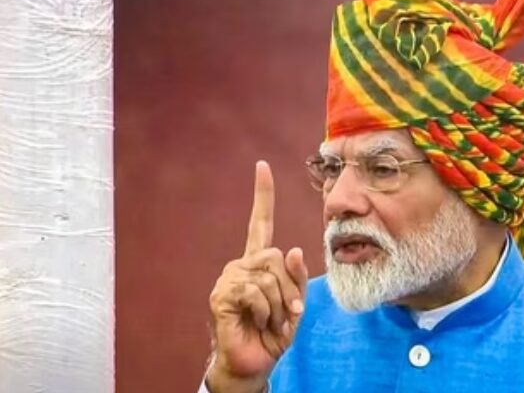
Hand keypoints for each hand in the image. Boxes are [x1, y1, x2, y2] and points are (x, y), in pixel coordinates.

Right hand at [206, 161, 308, 391]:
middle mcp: (242, 264)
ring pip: (268, 276)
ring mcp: (229, 278)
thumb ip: (297, 278)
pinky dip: (265, 311)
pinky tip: (257, 321)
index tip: (262, 166)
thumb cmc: (274, 332)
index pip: (260, 223)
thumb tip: (292, 249)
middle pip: (275, 256)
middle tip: (287, 314)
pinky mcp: (221, 295)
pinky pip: (254, 291)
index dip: (262, 195)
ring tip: (270, 322)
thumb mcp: (295, 304)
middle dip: (289, 288)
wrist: (254, 362)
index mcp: (259, 262)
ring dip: (278, 305)